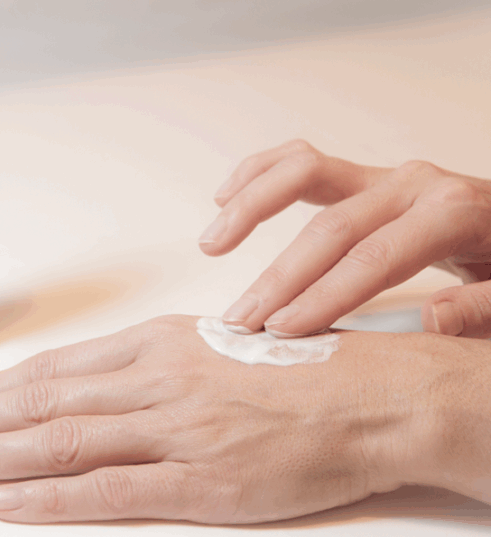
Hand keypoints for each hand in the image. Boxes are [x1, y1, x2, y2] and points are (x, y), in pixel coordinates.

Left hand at [0, 316, 488, 523]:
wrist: (367, 397)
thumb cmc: (298, 368)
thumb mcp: (216, 346)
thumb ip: (157, 363)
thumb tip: (102, 383)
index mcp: (161, 344)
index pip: (58, 369)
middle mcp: (156, 381)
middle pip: (42, 402)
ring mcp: (173, 431)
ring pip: (59, 442)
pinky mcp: (198, 483)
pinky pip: (106, 491)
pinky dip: (48, 497)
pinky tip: (2, 500)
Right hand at [199, 140, 490, 337]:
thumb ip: (482, 309)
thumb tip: (428, 318)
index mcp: (450, 214)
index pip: (372, 259)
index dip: (322, 296)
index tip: (280, 331)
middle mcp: (411, 185)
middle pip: (328, 227)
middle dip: (278, 276)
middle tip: (240, 318)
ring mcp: (382, 175)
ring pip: (302, 172)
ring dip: (251, 205)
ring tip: (213, 243)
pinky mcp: (362, 176)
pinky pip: (301, 162)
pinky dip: (260, 173)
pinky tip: (226, 196)